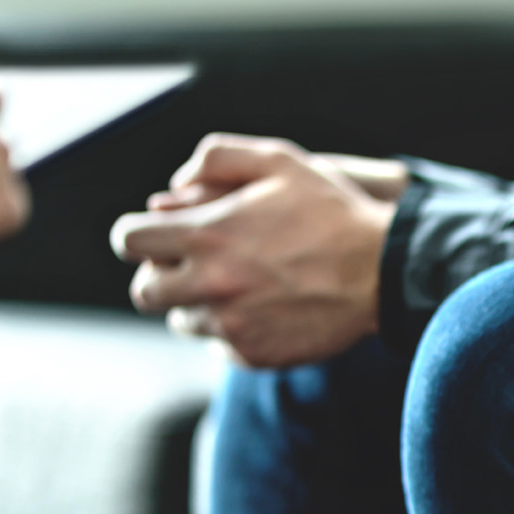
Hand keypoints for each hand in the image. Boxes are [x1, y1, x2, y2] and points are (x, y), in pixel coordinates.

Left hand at [110, 134, 396, 367]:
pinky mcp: (253, 354)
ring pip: (182, 320)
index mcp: (208, 235)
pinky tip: (266, 307)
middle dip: (160, 274)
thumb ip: (217, 158)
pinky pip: (220, 346)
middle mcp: (211, 285)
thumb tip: (174, 186)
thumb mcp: (279, 161)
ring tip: (240, 283)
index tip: (155, 234)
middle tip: (191, 263)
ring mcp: (231, 325)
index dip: (137, 234)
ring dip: (198, 302)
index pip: (129, 241)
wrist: (384, 271)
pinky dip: (234, 329)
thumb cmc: (332, 211)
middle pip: (144, 291)